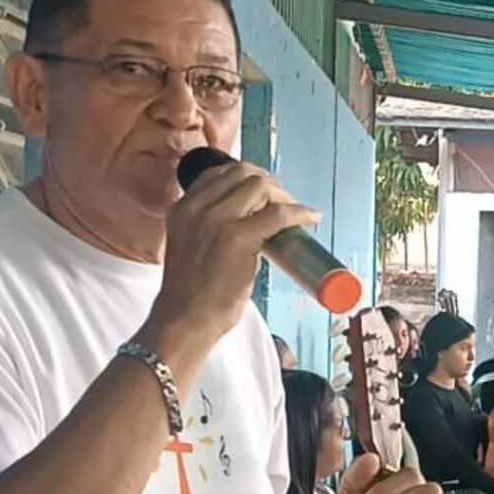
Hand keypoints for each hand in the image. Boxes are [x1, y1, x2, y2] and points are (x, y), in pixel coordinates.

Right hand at [149, 161, 320, 344]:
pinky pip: (278, 214)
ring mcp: (216, 220)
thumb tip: (250, 223)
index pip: (220, 173)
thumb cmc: (191, 294)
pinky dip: (299, 213)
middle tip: (283, 203)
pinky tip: (310, 219)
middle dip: (269, 184)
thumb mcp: (191, 246)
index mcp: (183, 208)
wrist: (183, 320)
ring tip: (295, 214)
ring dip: (284, 196)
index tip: (265, 194)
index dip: (248, 179)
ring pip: (260, 186)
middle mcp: (196, 207)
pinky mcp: (238, 238)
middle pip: (242, 173)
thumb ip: (210, 228)